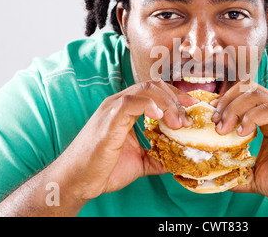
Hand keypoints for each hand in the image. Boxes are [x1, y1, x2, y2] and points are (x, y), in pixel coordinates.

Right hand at [56, 79, 197, 203]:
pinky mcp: (108, 121)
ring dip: (168, 104)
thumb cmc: (102, 169)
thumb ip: (157, 156)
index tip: (192, 107)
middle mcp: (118, 104)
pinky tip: (160, 117)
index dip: (175, 96)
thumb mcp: (138, 162)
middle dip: (176, 99)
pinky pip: (130, 103)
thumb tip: (178, 159)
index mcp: (125, 110)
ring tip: (178, 123)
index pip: (154, 91)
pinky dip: (149, 106)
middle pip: (153, 86)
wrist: (76, 181)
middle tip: (189, 117)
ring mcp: (112, 110)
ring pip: (145, 90)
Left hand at [211, 81, 267, 210]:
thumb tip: (214, 176)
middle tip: (215, 122)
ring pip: (255, 95)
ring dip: (234, 108)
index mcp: (266, 119)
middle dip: (226, 101)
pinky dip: (251, 117)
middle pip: (246, 89)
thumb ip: (236, 171)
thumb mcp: (255, 175)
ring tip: (224, 128)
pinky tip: (242, 132)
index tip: (210, 118)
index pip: (242, 96)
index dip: (223, 102)